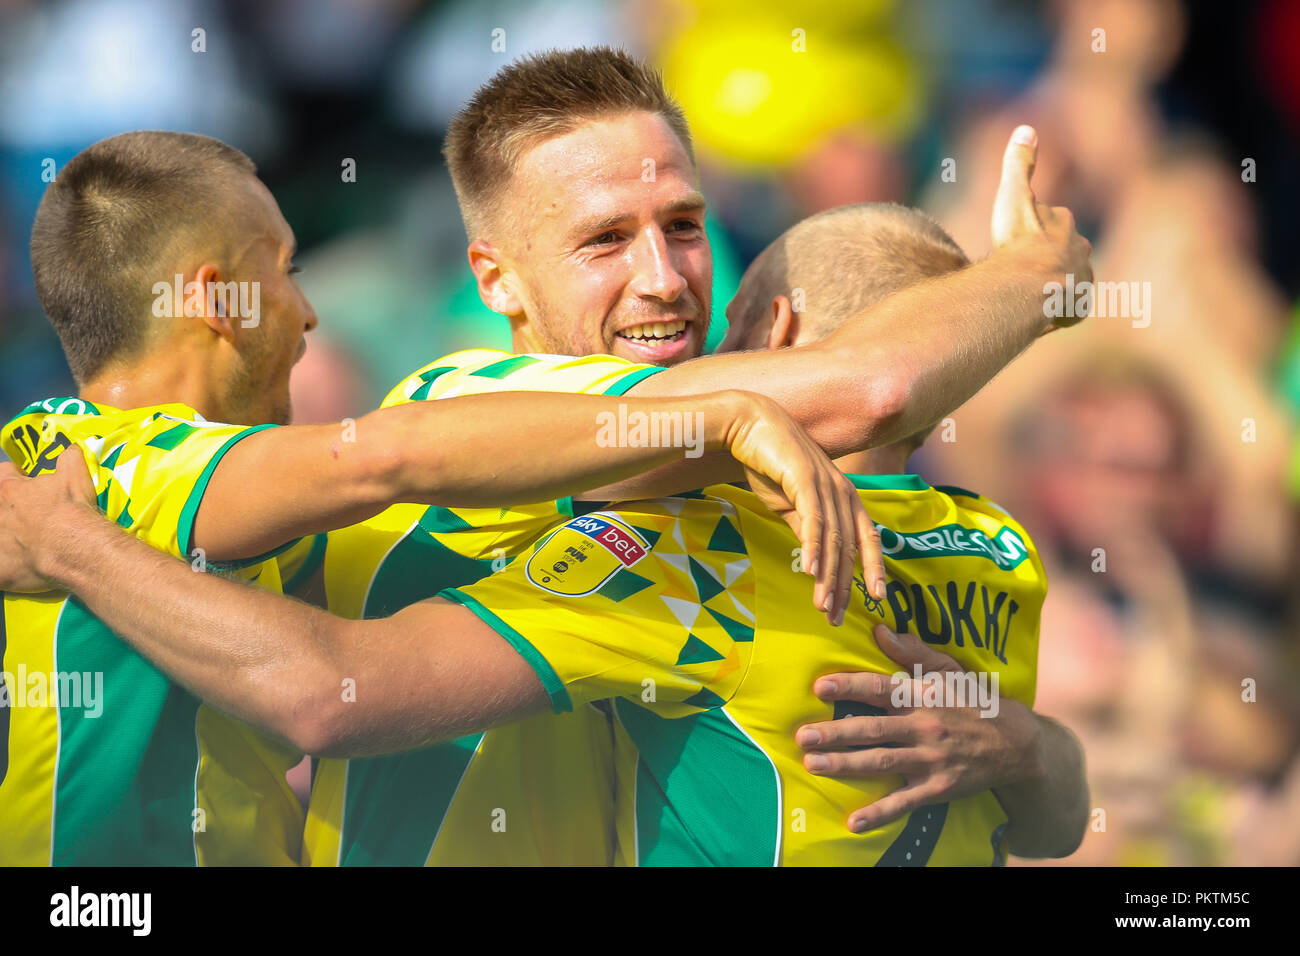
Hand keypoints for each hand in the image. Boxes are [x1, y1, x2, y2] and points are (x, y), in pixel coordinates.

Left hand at [0, 444, 97, 590]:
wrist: (75, 547)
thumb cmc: (72, 510)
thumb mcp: (76, 476)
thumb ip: (69, 458)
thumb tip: (71, 448)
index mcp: (10, 490)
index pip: (5, 474)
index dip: (17, 478)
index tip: (27, 483)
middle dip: (9, 510)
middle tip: (28, 518)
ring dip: (7, 537)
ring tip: (24, 542)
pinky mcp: (1, 569)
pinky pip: (0, 569)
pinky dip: (7, 567)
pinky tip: (18, 567)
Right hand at [722, 390, 884, 625]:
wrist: (750, 425)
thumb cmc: (770, 462)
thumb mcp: (791, 502)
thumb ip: (807, 526)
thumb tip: (814, 558)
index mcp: (845, 496)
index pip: (867, 538)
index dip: (873, 568)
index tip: (876, 598)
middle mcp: (843, 491)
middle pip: (850, 547)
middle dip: (845, 585)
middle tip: (837, 618)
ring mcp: (826, 484)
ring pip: (833, 540)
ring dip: (828, 576)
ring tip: (823, 606)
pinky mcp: (804, 479)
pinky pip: (812, 521)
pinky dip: (813, 548)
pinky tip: (808, 572)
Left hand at [795, 623, 1040, 831]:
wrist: (1018, 744)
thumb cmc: (976, 702)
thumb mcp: (949, 670)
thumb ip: (913, 652)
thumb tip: (880, 630)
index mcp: (924, 696)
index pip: (880, 689)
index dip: (850, 687)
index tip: (820, 687)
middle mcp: (925, 727)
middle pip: (873, 729)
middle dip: (836, 732)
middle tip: (803, 736)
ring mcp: (931, 760)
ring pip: (881, 762)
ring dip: (845, 765)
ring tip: (813, 764)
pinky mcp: (938, 788)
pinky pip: (904, 802)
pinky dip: (879, 813)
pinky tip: (853, 821)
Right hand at [990, 124, 1092, 328]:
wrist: (1033, 287)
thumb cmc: (1020, 241)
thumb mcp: (1013, 196)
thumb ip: (1019, 164)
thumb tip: (1026, 127)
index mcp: (1065, 224)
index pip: (1053, 220)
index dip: (1037, 226)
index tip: (1021, 235)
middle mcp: (1079, 250)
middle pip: (1066, 249)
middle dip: (1051, 255)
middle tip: (1027, 265)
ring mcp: (1080, 280)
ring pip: (1069, 279)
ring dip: (1055, 284)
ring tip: (1033, 292)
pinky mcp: (1077, 308)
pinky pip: (1068, 307)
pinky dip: (1056, 309)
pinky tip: (1039, 312)